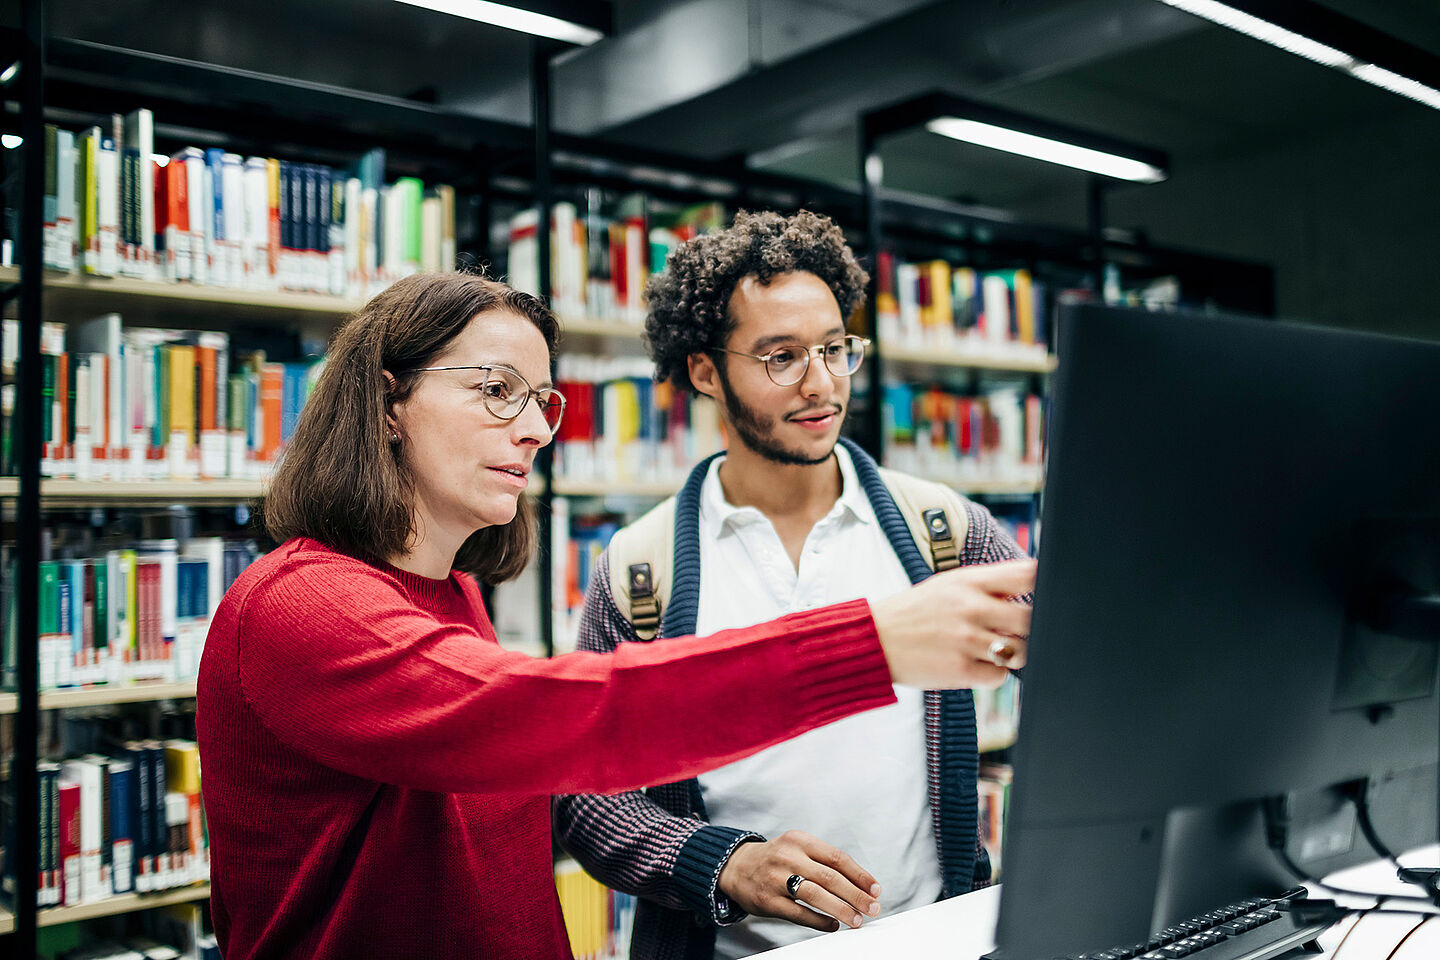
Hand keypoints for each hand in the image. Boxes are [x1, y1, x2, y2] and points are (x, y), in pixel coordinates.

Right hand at [717, 831, 881, 931]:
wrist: (736, 866)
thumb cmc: (775, 859)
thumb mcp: (797, 848)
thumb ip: (823, 861)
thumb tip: (860, 884)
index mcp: (799, 840)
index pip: (837, 857)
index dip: (859, 875)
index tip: (875, 889)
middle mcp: (788, 857)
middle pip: (829, 877)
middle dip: (856, 895)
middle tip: (873, 907)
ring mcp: (776, 879)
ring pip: (815, 895)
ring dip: (840, 909)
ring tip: (856, 919)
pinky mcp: (767, 900)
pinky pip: (799, 913)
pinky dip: (819, 921)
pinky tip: (832, 925)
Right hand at [870, 558, 1034, 688]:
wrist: (875, 640)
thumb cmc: (915, 612)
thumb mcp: (947, 585)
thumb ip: (987, 586)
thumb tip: (1032, 587)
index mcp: (969, 582)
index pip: (1025, 575)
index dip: (1046, 583)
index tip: (1050, 591)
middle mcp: (971, 608)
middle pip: (1031, 618)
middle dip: (1031, 627)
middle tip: (1018, 630)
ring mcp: (967, 640)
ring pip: (1020, 651)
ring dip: (1014, 652)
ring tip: (994, 648)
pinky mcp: (961, 670)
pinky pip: (999, 677)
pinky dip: (994, 674)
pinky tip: (976, 664)